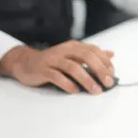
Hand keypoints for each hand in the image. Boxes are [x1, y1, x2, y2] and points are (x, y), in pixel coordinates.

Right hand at [0, 40, 114, 94]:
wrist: (25, 63)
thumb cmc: (54, 61)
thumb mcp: (73, 55)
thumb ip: (92, 55)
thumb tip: (111, 54)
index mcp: (74, 46)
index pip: (93, 51)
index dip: (105, 62)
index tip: (112, 74)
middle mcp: (64, 50)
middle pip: (86, 56)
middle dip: (99, 70)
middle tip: (108, 83)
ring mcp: (52, 59)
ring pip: (72, 67)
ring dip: (86, 79)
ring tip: (95, 90)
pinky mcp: (42, 70)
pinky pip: (56, 76)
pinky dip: (67, 84)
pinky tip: (75, 91)